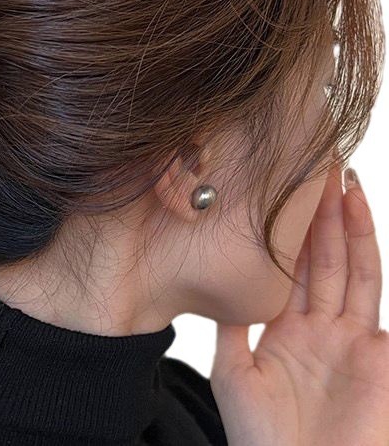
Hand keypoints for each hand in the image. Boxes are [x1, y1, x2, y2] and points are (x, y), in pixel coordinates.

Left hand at [210, 161, 388, 445]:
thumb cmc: (260, 436)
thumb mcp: (234, 371)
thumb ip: (231, 323)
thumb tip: (216, 278)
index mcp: (288, 326)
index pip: (293, 264)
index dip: (294, 228)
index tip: (288, 189)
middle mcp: (324, 327)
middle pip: (328, 258)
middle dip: (326, 215)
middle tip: (324, 169)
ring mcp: (354, 341)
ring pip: (356, 272)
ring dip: (354, 230)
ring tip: (349, 187)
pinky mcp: (381, 359)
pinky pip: (383, 307)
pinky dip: (381, 267)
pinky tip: (373, 232)